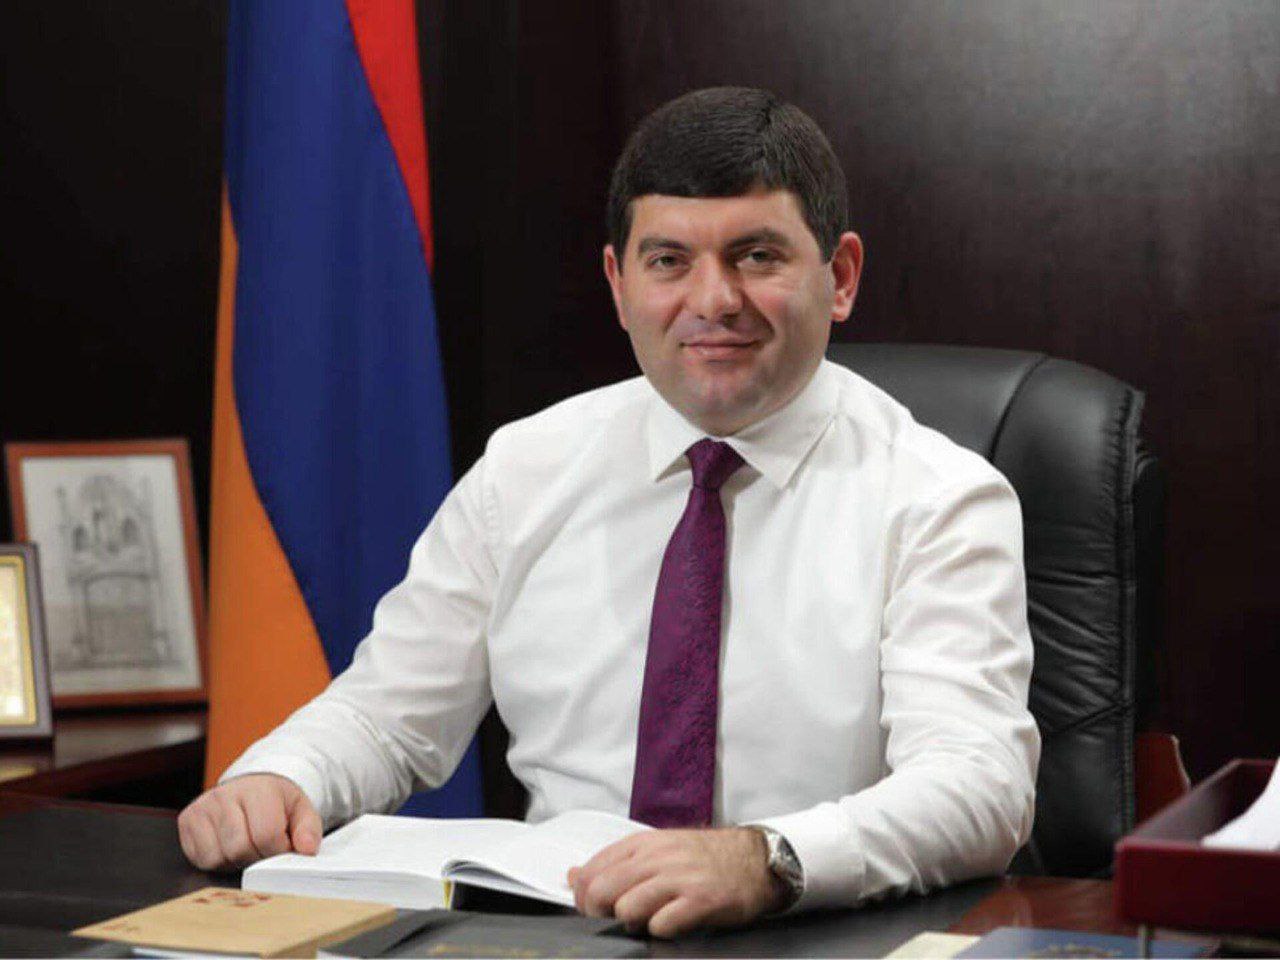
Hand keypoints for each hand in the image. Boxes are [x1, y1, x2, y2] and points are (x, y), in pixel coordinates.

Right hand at [177, 773, 320, 871]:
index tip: (283, 845)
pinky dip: (217, 860)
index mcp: (257, 788)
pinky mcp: (187, 821)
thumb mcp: (300, 809)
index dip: (278, 850)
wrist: (251, 785)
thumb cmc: (275, 801)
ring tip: (247, 845)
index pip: (266, 835)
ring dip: (236, 861)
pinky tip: (228, 846)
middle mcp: (225, 794)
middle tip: (264, 848)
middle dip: (257, 857)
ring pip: (218, 857)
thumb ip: (309, 829)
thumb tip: (307, 850)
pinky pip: (200, 859)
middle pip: (240, 849)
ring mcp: (202, 807)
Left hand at [567, 827, 783, 937]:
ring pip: (627, 908)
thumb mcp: (656, 850)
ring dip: (632, 922)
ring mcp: (679, 878)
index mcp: (642, 844)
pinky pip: (661, 924)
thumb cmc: (703, 858)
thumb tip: (572, 876)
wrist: (754, 860)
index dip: (584, 898)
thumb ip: (614, 864)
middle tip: (617, 919)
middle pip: (602, 891)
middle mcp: (657, 858)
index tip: (593, 908)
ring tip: (650, 919)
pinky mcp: (700, 900)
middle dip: (601, 914)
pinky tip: (672, 923)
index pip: (591, 872)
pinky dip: (661, 930)